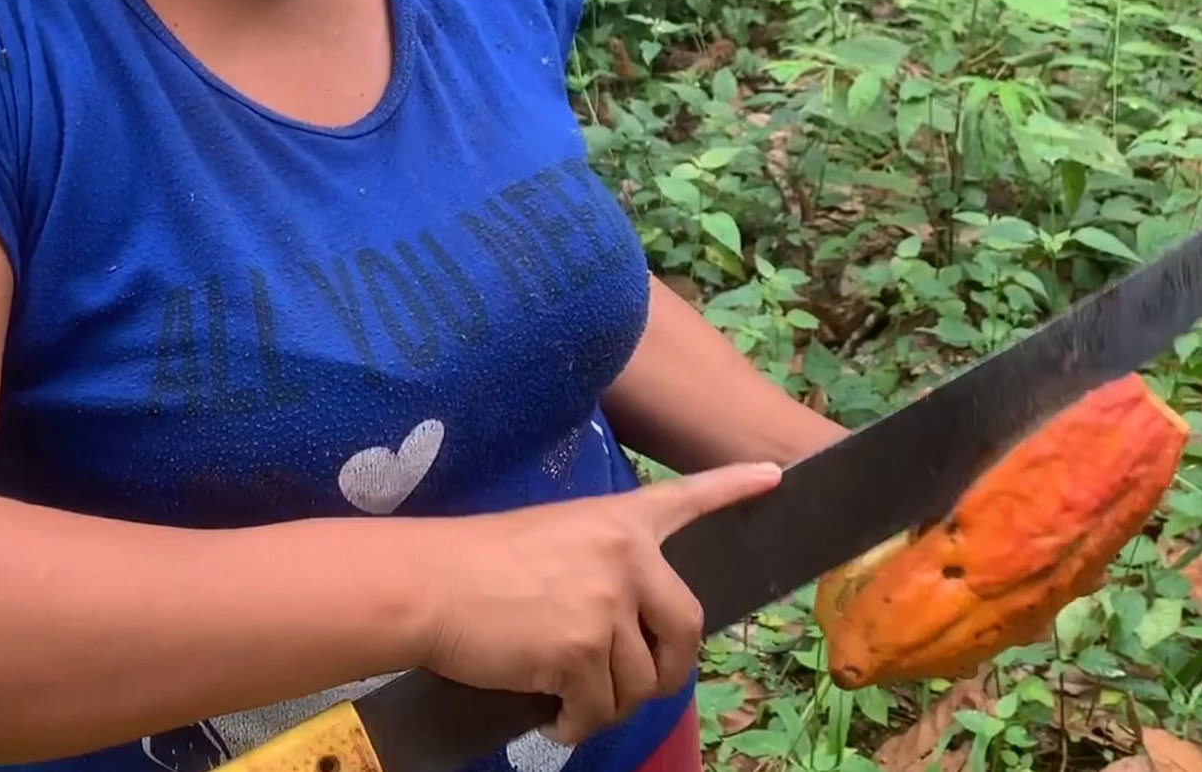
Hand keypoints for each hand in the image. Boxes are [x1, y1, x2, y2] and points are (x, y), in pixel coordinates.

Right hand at [415, 461, 782, 744]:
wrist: (428, 584)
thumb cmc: (476, 561)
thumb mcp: (554, 536)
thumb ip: (603, 566)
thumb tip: (628, 629)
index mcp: (619, 522)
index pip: (687, 499)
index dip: (733, 488)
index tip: (772, 477)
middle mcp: (626, 557)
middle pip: (685, 627)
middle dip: (668, 668)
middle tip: (638, 683)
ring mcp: (608, 604)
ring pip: (641, 679)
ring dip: (609, 701)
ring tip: (569, 696)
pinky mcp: (582, 651)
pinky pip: (600, 707)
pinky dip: (577, 724)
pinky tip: (553, 718)